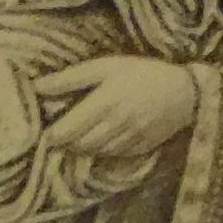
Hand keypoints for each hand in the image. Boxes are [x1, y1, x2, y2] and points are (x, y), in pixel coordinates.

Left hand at [34, 53, 202, 170]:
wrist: (185, 90)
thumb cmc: (141, 73)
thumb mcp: (106, 66)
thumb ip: (71, 78)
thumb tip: (37, 87)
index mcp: (104, 103)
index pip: (66, 132)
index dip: (52, 134)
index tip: (48, 128)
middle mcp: (115, 125)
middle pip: (78, 145)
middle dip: (67, 142)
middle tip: (63, 131)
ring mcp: (129, 140)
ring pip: (94, 153)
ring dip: (84, 147)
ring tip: (81, 136)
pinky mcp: (140, 150)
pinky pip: (113, 156)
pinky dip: (103, 150)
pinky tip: (103, 139)